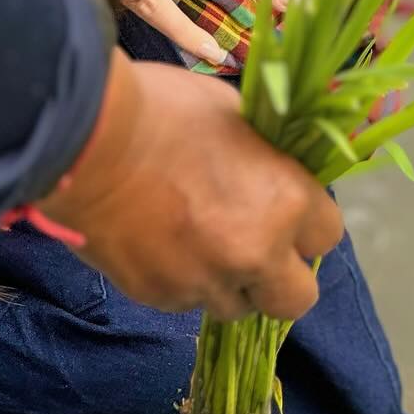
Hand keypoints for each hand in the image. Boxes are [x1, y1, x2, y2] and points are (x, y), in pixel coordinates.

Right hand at [42, 53, 341, 319]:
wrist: (85, 139)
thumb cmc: (163, 109)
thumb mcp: (235, 115)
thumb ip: (266, 158)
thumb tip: (276, 171)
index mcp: (283, 200)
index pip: (328, 235)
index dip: (308, 223)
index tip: (287, 209)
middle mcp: (255, 252)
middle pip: (296, 298)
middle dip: (281, 276)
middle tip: (256, 244)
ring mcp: (205, 282)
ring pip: (237, 304)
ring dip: (228, 279)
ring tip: (196, 237)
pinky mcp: (160, 298)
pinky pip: (187, 300)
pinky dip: (182, 279)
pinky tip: (159, 240)